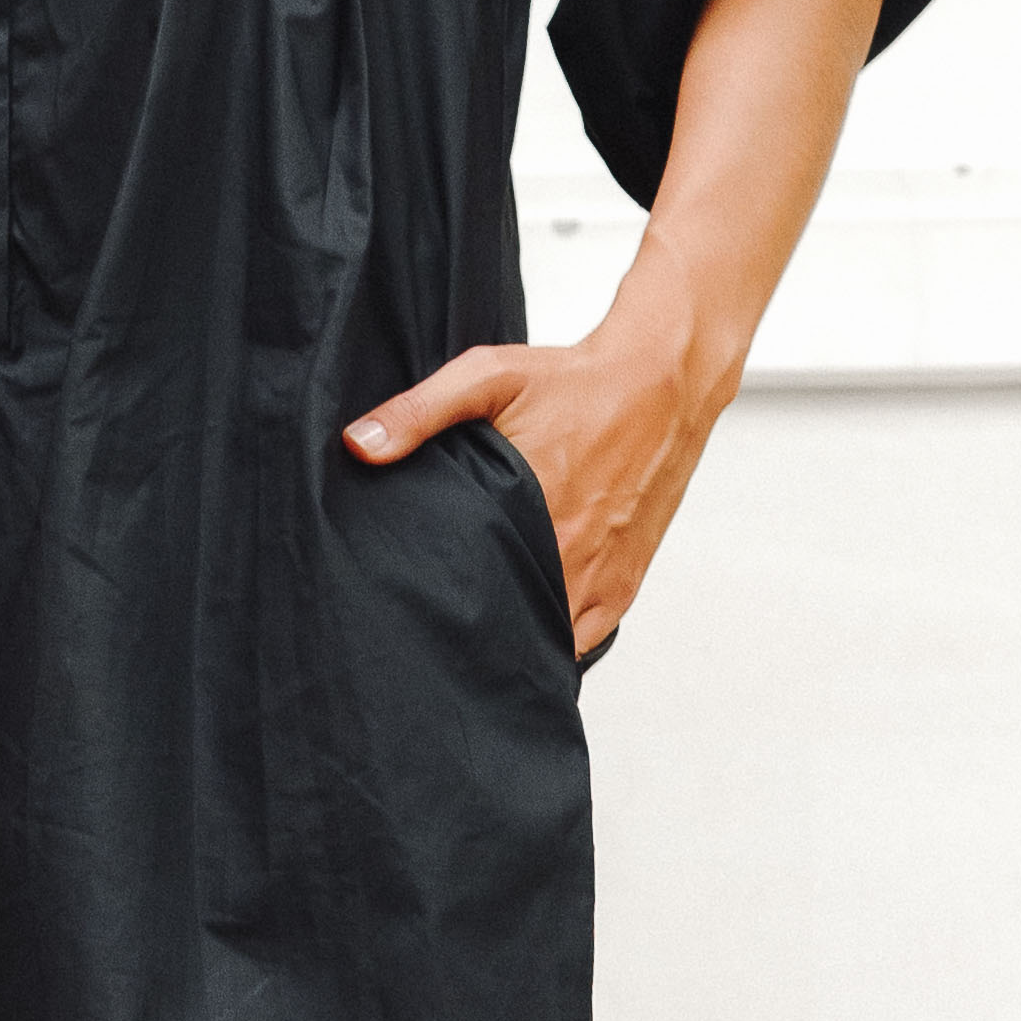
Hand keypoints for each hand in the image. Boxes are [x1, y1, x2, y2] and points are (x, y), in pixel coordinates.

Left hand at [342, 316, 720, 656]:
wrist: (661, 381)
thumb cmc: (577, 380)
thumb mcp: (490, 377)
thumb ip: (420, 411)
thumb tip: (359, 445)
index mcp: (533, 512)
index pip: (473, 594)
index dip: (442, 610)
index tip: (414, 612)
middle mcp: (572, 555)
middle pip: (509, 626)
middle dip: (474, 634)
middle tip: (438, 629)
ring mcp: (603, 577)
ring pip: (550, 643)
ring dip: (516, 641)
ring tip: (478, 636)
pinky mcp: (626, 583)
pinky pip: (585, 639)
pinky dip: (557, 641)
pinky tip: (528, 630)